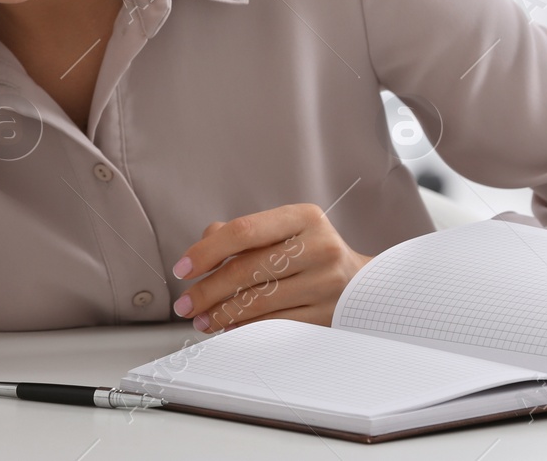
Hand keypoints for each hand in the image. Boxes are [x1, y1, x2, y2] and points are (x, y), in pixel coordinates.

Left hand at [169, 203, 373, 332]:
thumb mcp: (286, 232)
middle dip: (207, 289)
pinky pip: (274, 324)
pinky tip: (227, 328)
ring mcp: (325, 283)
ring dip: (221, 313)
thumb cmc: (313, 255)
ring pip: (258, 300)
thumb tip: (203, 248)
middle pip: (247, 268)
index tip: (183, 268)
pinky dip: (244, 327)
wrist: (363, 285)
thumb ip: (243, 235)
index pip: (244, 230)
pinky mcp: (326, 315)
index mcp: (304, 217)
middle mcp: (319, 246)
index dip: (207, 250)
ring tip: (201, 319)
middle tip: (185, 303)